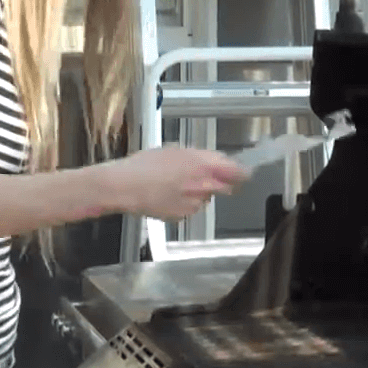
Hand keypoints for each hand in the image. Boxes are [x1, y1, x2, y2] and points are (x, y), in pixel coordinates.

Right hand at [99, 145, 251, 220]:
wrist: (124, 186)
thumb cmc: (146, 164)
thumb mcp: (176, 151)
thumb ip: (201, 157)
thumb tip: (217, 162)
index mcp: (203, 165)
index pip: (237, 172)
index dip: (241, 172)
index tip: (243, 172)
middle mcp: (203, 186)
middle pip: (225, 187)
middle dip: (219, 183)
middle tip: (203, 177)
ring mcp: (194, 204)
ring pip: (206, 198)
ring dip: (199, 193)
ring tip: (175, 185)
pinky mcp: (182, 216)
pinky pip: (191, 208)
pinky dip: (184, 203)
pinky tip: (167, 195)